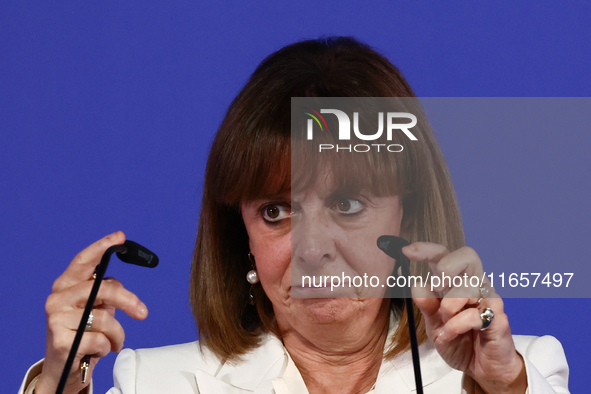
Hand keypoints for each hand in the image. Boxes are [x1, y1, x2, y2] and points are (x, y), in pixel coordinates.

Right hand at [35, 231, 147, 393]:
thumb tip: (120, 286)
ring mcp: (56, 320)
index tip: (120, 237)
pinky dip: (107, 348)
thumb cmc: (84, 333)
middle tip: (143, 313)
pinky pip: (101, 340)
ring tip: (112, 342)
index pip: (84, 261)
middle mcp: (57, 299)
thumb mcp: (95, 308)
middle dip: (128, 301)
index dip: (102, 247)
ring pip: (106, 319)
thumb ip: (105, 292)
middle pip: (104, 289)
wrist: (64, 369)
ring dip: (117, 334)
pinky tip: (97, 351)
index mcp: (66, 285)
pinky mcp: (61, 342)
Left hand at [403, 242, 526, 393]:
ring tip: (445, 323)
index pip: (445, 255)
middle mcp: (475, 285)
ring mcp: (489, 299)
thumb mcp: (434, 324)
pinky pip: (474, 314)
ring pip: (467, 286)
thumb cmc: (460, 342)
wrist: (482, 369)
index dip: (427, 249)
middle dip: (447, 267)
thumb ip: (426, 305)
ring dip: (448, 307)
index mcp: (457, 282)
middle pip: (468, 255)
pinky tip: (450, 335)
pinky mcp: (498, 318)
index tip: (407, 251)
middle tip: (438, 287)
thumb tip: (415, 283)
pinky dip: (455, 326)